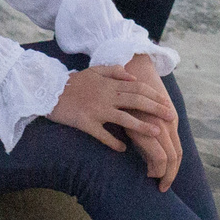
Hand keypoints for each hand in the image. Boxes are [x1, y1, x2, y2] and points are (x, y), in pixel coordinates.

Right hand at [46, 61, 180, 189]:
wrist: (49, 91)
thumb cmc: (73, 82)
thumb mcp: (94, 70)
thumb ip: (114, 71)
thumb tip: (133, 76)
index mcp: (110, 84)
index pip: (138, 88)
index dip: (154, 95)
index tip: (167, 102)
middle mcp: (106, 96)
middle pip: (136, 101)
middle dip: (156, 108)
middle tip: (170, 117)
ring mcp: (97, 110)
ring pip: (124, 118)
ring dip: (142, 126)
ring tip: (157, 133)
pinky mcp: (85, 122)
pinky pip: (102, 134)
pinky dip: (113, 142)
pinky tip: (123, 149)